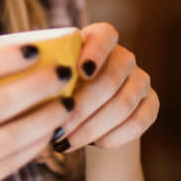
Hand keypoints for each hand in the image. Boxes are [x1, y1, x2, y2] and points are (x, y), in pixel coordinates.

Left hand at [53, 22, 158, 152]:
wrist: (87, 118)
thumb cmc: (59, 93)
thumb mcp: (50, 81)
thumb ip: (45, 79)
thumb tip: (30, 93)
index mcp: (99, 40)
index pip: (106, 35)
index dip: (96, 52)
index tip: (80, 72)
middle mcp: (124, 57)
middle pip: (111, 78)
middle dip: (82, 108)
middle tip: (57, 130)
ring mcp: (140, 80)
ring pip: (124, 104)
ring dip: (93, 127)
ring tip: (67, 142)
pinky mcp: (150, 104)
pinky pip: (140, 121)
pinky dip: (115, 136)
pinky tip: (94, 145)